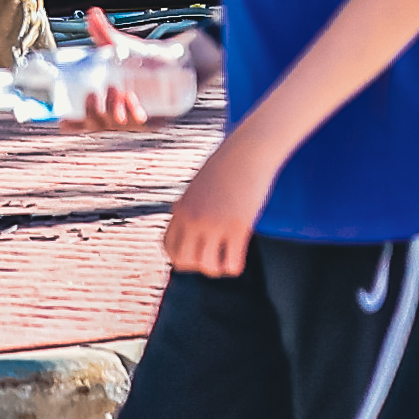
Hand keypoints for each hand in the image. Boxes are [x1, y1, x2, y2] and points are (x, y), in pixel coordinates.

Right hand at [59, 9, 157, 131]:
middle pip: (98, 124)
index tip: (62, 122)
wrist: (183, 58)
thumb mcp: (123, 47)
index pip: (84, 121)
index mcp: (106, 102)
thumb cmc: (149, 56)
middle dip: (92, 114)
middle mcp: (119, 114)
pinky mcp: (157, 120)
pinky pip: (141, 124)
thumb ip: (104, 33)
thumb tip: (92, 12)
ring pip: (118, 124)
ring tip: (117, 93)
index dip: (72, 125)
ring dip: (113, 111)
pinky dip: (134, 115)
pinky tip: (133, 108)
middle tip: (93, 95)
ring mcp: (137, 119)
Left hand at [163, 133, 274, 280]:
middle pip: (185, 261)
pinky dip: (234, 266)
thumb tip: (183, 216)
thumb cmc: (227, 165)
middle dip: (199, 265)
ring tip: (227, 260)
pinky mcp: (238, 226)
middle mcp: (194, 219)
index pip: (169, 248)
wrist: (249, 150)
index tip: (197, 252)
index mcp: (181, 210)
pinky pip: (232, 262)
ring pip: (207, 266)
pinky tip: (239, 259)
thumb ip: (189, 205)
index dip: (182, 256)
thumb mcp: (198, 186)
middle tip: (213, 258)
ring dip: (217, 268)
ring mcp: (215, 224)